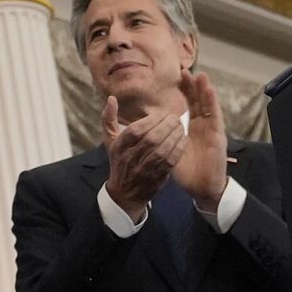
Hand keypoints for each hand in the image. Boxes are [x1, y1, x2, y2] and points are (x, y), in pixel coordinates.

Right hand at [102, 98, 184, 222]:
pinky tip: (183, 139)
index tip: (161, 114)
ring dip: (173, 136)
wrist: (125, 192)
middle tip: (174, 118)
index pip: (135, 130)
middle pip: (150, 139)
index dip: (150, 120)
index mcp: (119, 147)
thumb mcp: (110, 140)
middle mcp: (130, 157)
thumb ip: (109, 119)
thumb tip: (111, 99)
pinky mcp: (157, 176)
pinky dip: (178, 149)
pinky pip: (170, 160)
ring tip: (180, 126)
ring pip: (161, 149)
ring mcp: (144, 168)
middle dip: (165, 126)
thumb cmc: (119, 161)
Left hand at [171, 69, 228, 211]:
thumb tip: (146, 128)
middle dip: (192, 86)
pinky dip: (212, 102)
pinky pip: (215, 116)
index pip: (188, 105)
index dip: (184, 91)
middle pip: (198, 101)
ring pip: (208, 105)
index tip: (178, 77)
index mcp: (191, 128)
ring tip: (199, 75)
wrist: (201, 187)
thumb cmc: (185, 171)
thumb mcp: (168, 150)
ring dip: (204, 90)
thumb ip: (161, 138)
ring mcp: (211, 130)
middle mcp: (203, 126)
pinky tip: (209, 90)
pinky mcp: (218, 136)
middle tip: (184, 70)